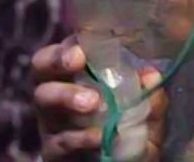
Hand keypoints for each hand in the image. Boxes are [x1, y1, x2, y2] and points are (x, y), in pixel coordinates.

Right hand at [32, 35, 167, 160]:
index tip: (85, 46)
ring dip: (66, 94)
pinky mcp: (52, 150)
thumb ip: (150, 99)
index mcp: (77, 76)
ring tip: (92, 102)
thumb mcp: (146, 117)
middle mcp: (56, 92)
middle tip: (77, 60)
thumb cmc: (127, 135)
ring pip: (43, 97)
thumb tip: (152, 75)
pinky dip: (79, 136)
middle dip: (57, 59)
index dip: (70, 43)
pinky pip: (59, 139)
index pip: (66, 48)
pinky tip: (98, 136)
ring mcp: (51, 121)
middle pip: (41, 66)